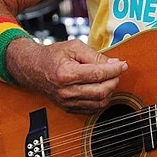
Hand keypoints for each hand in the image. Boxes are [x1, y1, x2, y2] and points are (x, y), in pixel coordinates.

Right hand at [8, 38, 127, 113]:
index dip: (114, 69)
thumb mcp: (74, 47)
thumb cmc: (53, 56)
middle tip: (117, 71)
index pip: (98, 74)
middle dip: (114, 81)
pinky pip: (91, 109)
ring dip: (110, 91)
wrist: (33, 68)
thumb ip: (95, 55)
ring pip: (98, 103)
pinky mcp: (68, 108)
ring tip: (110, 79)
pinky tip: (102, 89)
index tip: (123, 64)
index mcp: (66, 73)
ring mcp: (66, 102)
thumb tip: (114, 63)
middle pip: (100, 91)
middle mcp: (66, 91)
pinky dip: (101, 100)